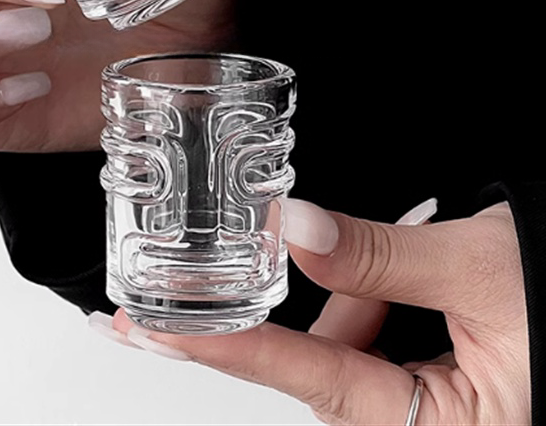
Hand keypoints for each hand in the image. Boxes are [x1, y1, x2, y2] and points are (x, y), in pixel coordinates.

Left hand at [110, 200, 529, 424]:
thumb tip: (290, 229)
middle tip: (228, 282)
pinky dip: (376, 298)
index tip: (154, 331)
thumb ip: (380, 256)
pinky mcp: (433, 385)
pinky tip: (416, 270)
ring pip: (347, 345)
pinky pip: (374, 340)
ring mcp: (432, 411)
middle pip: (323, 365)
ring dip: (359, 294)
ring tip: (429, 255)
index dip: (229, 348)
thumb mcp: (482, 271)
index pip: (313, 382)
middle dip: (310, 306)